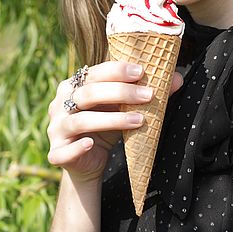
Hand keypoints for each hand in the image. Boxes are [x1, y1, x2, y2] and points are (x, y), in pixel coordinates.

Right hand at [46, 61, 183, 182]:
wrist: (89, 161)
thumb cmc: (107, 124)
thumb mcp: (125, 107)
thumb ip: (146, 92)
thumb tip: (177, 78)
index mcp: (74, 84)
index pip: (95, 72)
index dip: (117, 70)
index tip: (142, 72)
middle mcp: (60, 103)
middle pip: (88, 93)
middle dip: (120, 92)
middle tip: (148, 95)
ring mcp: (56, 128)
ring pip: (80, 120)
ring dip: (111, 119)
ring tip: (139, 120)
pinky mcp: (55, 152)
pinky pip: (64, 150)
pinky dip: (78, 146)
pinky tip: (93, 144)